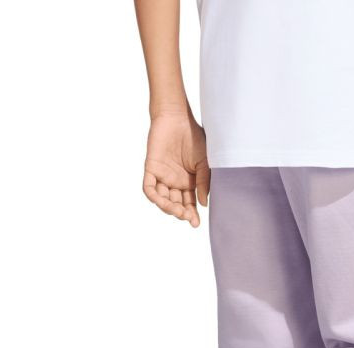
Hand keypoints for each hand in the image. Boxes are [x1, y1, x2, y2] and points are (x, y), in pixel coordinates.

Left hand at [143, 110, 209, 226]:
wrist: (178, 118)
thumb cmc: (194, 137)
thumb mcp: (205, 163)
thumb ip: (203, 183)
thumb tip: (203, 204)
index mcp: (189, 182)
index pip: (189, 204)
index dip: (192, 215)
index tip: (196, 224)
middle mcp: (175, 182)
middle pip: (176, 204)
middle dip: (181, 213)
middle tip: (187, 216)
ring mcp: (163, 176)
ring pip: (162, 199)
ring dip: (169, 208)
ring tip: (177, 210)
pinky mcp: (151, 169)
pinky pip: (149, 188)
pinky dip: (154, 197)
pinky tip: (161, 201)